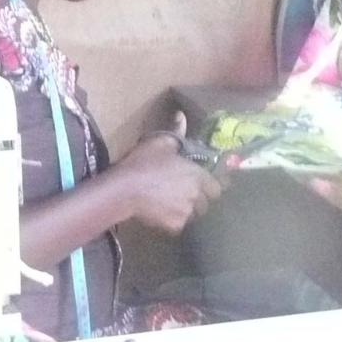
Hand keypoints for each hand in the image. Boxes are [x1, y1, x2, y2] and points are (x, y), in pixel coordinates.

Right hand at [112, 112, 226, 233]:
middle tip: (184, 193)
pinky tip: (163, 212)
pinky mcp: (175, 226)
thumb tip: (181, 116)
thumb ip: (176, 131)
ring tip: (173, 203)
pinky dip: (174, 220)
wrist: (124, 190)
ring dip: (187, 210)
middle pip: (206, 203)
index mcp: (197, 175)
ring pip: (194, 214)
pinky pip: (180, 224)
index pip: (217, 187)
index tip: (203, 184)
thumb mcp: (159, 143)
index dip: (210, 186)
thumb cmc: (144, 163)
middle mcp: (196, 195)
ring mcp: (186, 212)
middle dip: (199, 199)